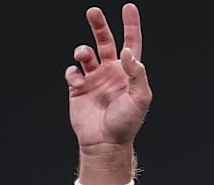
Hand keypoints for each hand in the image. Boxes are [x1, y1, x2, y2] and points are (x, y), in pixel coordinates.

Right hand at [65, 3, 151, 155]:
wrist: (105, 142)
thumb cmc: (126, 123)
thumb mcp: (140, 99)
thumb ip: (136, 74)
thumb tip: (128, 53)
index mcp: (128, 73)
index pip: (131, 44)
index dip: (131, 26)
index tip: (129, 8)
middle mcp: (111, 72)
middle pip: (105, 41)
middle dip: (98, 25)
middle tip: (93, 11)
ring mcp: (94, 79)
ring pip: (86, 54)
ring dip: (82, 50)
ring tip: (83, 56)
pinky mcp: (78, 88)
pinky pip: (72, 72)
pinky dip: (72, 72)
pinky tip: (78, 82)